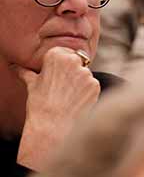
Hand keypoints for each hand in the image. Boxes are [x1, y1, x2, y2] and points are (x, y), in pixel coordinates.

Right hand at [15, 47, 98, 169]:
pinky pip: (93, 85)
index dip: (63, 65)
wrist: (53, 123)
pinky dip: (87, 92)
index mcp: (56, 55)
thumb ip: (27, 72)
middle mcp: (73, 61)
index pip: (66, 53)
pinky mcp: (95, 85)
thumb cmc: (40, 103)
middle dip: (73, 72)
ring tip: (68, 96)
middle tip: (63, 87)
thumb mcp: (32, 84)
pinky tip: (77, 101)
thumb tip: (16, 67)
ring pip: (86, 74)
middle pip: (78, 62)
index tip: (58, 76)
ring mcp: (86, 73)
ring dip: (80, 83)